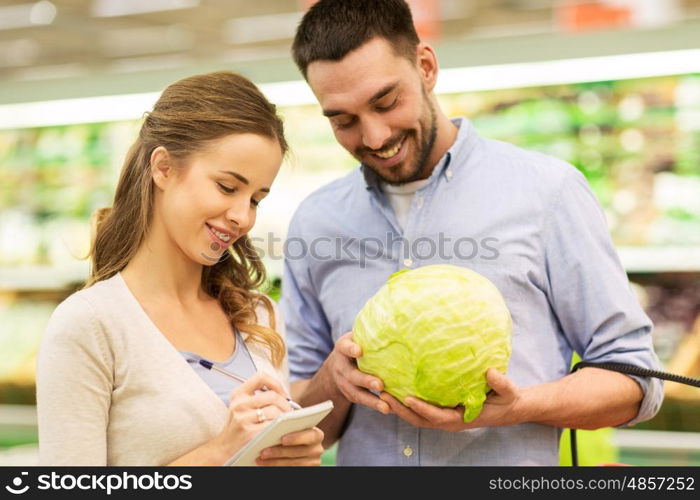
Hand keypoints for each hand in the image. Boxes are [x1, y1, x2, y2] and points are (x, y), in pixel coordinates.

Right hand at [213, 372, 292, 459]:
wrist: (226, 447)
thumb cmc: (241, 425)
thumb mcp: (243, 406)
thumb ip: (260, 396)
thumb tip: (286, 396)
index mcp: (238, 394)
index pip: (261, 377)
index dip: (276, 383)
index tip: (282, 394)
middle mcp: (239, 404)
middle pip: (272, 396)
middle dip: (285, 404)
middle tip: (288, 412)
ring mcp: (243, 419)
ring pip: (275, 411)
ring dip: (284, 417)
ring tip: (283, 422)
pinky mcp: (250, 433)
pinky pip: (273, 426)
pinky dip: (279, 428)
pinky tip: (278, 431)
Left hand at [255, 427, 324, 465]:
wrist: (296, 445)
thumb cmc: (292, 433)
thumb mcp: (293, 428)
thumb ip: (288, 427)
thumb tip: (272, 427)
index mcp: (316, 435)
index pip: (310, 436)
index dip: (296, 438)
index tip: (282, 439)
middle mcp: (317, 449)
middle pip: (298, 452)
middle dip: (279, 452)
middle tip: (263, 451)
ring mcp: (312, 462)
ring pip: (292, 463)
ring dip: (274, 461)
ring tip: (260, 458)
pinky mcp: (306, 470)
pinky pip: (290, 470)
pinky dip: (275, 466)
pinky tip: (264, 463)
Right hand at [325, 332, 389, 414]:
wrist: (336, 368)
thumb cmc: (355, 346)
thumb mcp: (356, 335)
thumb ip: (369, 330)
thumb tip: (396, 314)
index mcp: (343, 348)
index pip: (344, 347)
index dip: (350, 348)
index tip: (359, 350)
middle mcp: (341, 367)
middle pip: (352, 375)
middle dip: (365, 380)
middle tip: (379, 383)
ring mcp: (345, 383)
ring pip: (357, 393)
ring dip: (372, 400)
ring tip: (386, 406)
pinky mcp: (351, 395)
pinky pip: (363, 401)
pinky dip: (375, 405)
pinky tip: (389, 409)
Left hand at [379, 368, 522, 430]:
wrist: (509, 407)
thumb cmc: (507, 399)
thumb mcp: (508, 391)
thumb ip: (500, 383)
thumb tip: (491, 372)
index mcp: (461, 418)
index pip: (437, 416)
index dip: (422, 408)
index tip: (407, 398)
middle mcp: (449, 420)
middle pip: (418, 419)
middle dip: (399, 410)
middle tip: (382, 394)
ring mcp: (443, 417)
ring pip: (415, 416)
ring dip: (398, 407)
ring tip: (381, 392)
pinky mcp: (441, 410)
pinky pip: (420, 409)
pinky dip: (406, 402)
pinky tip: (395, 388)